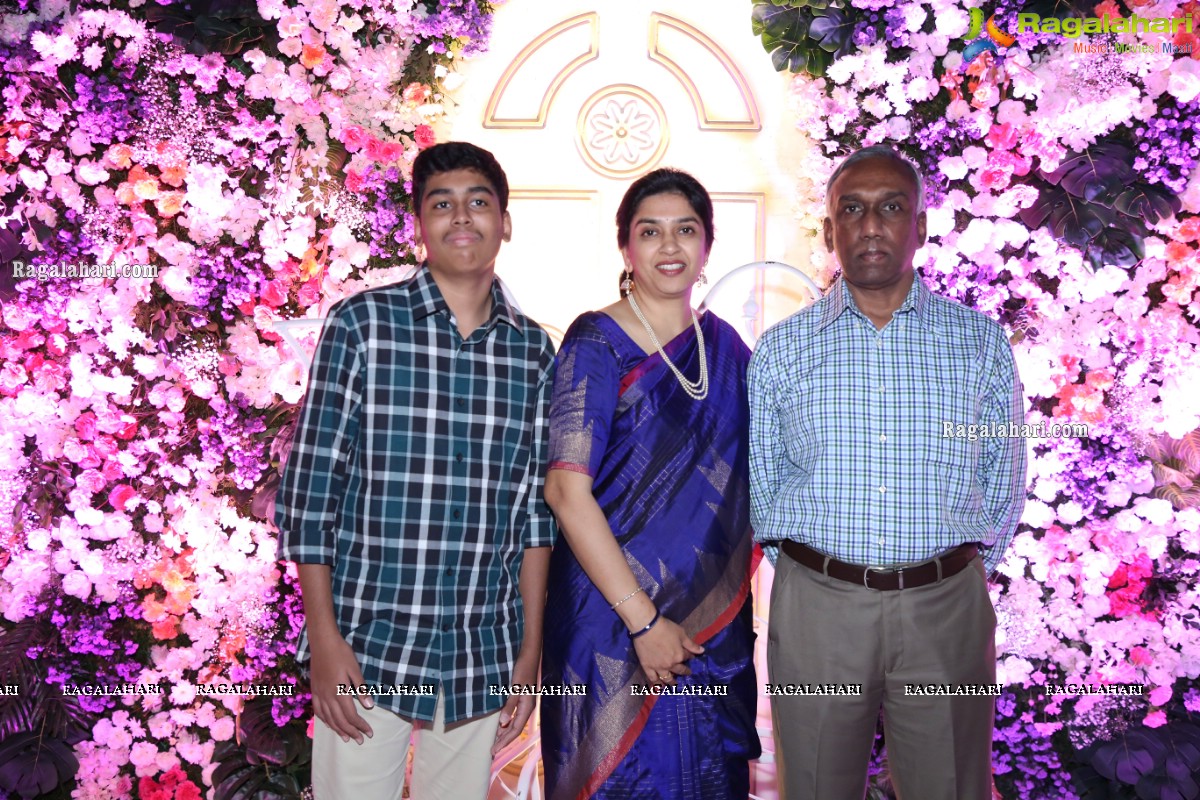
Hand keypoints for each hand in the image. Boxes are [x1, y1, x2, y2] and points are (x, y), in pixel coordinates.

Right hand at [308, 627, 373, 743]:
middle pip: (339, 720)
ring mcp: (319, 694)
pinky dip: (325, 720)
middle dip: (351, 731)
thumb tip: (369, 706)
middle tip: (361, 740)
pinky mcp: (314, 690)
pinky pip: (318, 710)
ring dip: (338, 730)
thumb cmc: (341, 653)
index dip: (360, 726)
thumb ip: (361, 688)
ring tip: (347, 738)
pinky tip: (330, 724)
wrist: (322, 642)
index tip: (369, 732)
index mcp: (339, 691)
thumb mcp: (355, 669)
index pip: (350, 715)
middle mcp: (327, 696)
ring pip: (328, 718)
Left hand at [492, 651, 538, 755]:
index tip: (494, 750)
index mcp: (527, 708)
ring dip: (505, 734)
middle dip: (504, 741)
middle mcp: (527, 709)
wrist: (530, 657)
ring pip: (515, 724)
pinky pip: (515, 717)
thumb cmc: (523, 671)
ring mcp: (525, 705)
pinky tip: (500, 726)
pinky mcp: (522, 700)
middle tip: (492, 751)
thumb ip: (510, 705)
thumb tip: (503, 723)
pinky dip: (507, 724)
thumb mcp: (515, 688)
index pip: (515, 730)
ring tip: (495, 742)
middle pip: (515, 730)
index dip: (505, 741)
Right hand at [630, 615, 703, 685]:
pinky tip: (659, 687)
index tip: (691, 657)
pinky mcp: (647, 667)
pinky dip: (657, 684)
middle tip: (687, 673)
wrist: (646, 627)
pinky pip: (653, 679)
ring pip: (667, 678)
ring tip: (674, 684)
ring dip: (672, 682)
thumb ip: (691, 645)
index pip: (688, 657)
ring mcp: (658, 667)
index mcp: (680, 656)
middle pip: (679, 670)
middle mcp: (670, 665)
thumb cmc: (665, 628)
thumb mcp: (681, 634)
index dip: (690, 656)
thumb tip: (702, 651)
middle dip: (684, 671)